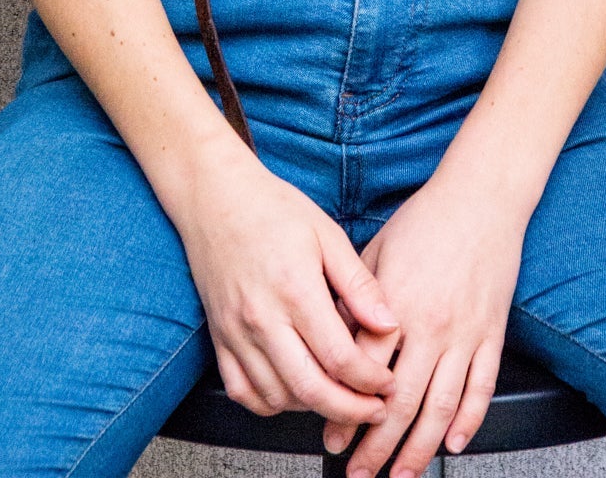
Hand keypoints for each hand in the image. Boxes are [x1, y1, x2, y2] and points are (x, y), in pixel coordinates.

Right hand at [174, 146, 399, 426]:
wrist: (215, 198)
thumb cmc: (273, 209)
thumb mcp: (327, 234)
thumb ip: (359, 284)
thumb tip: (390, 325)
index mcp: (295, 289)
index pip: (339, 358)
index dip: (370, 380)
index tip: (388, 383)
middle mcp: (262, 319)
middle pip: (310, 390)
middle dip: (350, 409)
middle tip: (375, 409)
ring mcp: (236, 333)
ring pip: (278, 398)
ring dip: (313, 407)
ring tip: (339, 395)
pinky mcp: (219, 339)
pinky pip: (243, 393)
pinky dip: (271, 403)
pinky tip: (294, 392)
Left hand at [324, 172, 525, 477]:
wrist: (482, 197)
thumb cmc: (426, 219)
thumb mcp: (375, 252)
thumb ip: (355, 302)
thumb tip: (334, 343)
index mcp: (397, 304)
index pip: (364, 373)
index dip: (344, 411)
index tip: (331, 437)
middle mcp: (432, 325)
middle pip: (401, 403)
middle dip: (377, 447)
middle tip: (359, 473)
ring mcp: (466, 333)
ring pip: (442, 407)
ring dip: (419, 449)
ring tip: (402, 474)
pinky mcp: (492, 333)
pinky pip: (482, 388)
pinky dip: (469, 421)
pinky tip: (453, 442)